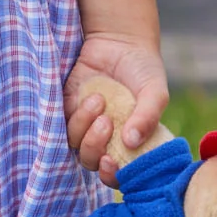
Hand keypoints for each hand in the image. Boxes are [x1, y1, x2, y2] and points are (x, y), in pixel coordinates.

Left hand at [65, 35, 168, 180]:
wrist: (120, 40)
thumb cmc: (143, 69)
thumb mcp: (155, 92)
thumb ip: (148, 117)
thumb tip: (131, 142)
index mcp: (129, 142)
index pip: (119, 173)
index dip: (113, 176)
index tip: (110, 161)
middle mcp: (106, 137)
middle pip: (90, 162)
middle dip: (93, 148)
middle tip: (107, 123)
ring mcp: (85, 122)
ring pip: (73, 143)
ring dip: (84, 128)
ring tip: (100, 101)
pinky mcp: (68, 105)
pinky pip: (61, 122)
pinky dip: (74, 115)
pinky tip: (92, 97)